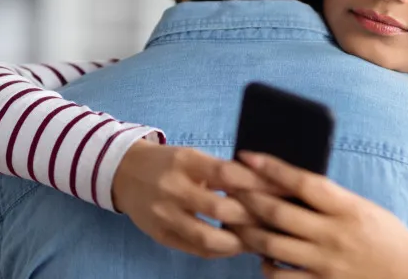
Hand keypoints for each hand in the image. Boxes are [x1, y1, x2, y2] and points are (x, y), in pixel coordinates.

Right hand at [112, 141, 267, 257]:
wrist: (124, 172)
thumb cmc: (170, 163)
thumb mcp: (194, 157)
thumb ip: (223, 171)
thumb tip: (266, 185)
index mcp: (186, 161)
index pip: (228, 174)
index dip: (258, 184)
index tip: (283, 190)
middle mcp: (173, 188)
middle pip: (220, 209)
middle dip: (252, 217)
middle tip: (275, 221)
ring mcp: (164, 214)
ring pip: (207, 236)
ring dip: (237, 242)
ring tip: (257, 239)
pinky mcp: (159, 234)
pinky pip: (194, 249)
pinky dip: (218, 251)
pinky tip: (235, 247)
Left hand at [227, 152, 407, 278]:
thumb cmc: (385, 236)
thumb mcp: (362, 208)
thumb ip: (329, 198)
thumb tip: (289, 181)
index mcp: (347, 208)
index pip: (304, 182)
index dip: (273, 168)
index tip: (248, 156)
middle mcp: (334, 235)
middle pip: (279, 213)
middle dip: (247, 197)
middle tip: (226, 185)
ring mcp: (326, 264)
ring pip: (273, 245)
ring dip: (247, 230)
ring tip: (231, 218)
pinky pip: (282, 277)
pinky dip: (266, 265)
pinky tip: (261, 256)